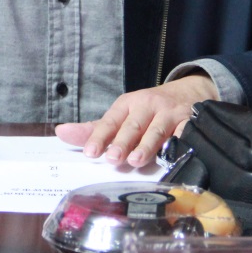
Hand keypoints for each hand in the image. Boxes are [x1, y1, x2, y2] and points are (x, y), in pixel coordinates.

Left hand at [54, 73, 217, 167]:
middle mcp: (148, 106)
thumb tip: (61, 133)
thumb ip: (94, 129)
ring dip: (147, 146)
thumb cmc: (147, 110)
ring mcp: (170, 114)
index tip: (90, 152)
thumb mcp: (122, 115)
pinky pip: (184, 134)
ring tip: (136, 160)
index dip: (100, 136)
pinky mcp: (189, 122)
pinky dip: (178, 144)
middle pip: (133, 125)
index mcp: (128, 104)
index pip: (111, 121)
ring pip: (157, 131)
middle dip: (122, 142)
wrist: (189, 91)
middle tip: (112, 158)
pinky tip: (172, 155)